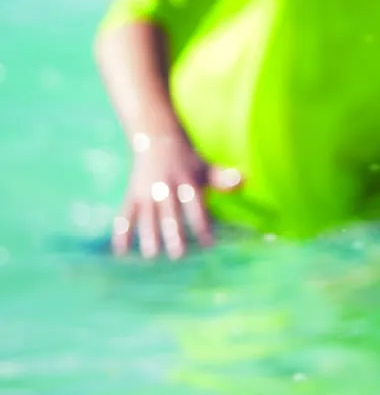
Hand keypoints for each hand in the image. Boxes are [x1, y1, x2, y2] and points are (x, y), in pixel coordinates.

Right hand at [111, 136, 240, 259]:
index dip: (202, 225)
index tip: (208, 244)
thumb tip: (244, 180)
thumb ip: (222, 178)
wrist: (156, 139)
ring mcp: (146, 193)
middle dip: (173, 234)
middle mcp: (165, 189)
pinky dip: (121, 233)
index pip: (196, 208)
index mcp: (187, 183)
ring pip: (146, 217)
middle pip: (169, 214)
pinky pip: (124, 215)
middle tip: (178, 255)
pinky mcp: (131, 196)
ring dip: (148, 235)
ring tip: (151, 255)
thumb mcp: (205, 167)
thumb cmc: (188, 160)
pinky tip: (119, 252)